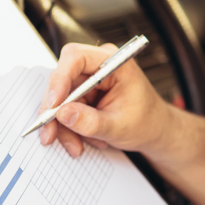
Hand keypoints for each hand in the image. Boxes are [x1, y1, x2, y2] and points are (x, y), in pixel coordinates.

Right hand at [39, 43, 169, 156]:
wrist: (154, 131)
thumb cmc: (146, 123)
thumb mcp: (120, 127)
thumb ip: (91, 122)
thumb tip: (63, 113)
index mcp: (114, 62)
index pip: (76, 58)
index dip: (60, 79)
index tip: (53, 105)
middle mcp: (99, 66)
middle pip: (61, 80)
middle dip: (56, 111)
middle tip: (50, 135)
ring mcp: (89, 80)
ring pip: (60, 99)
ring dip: (63, 126)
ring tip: (78, 146)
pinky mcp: (83, 94)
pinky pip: (64, 109)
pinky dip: (69, 128)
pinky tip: (83, 141)